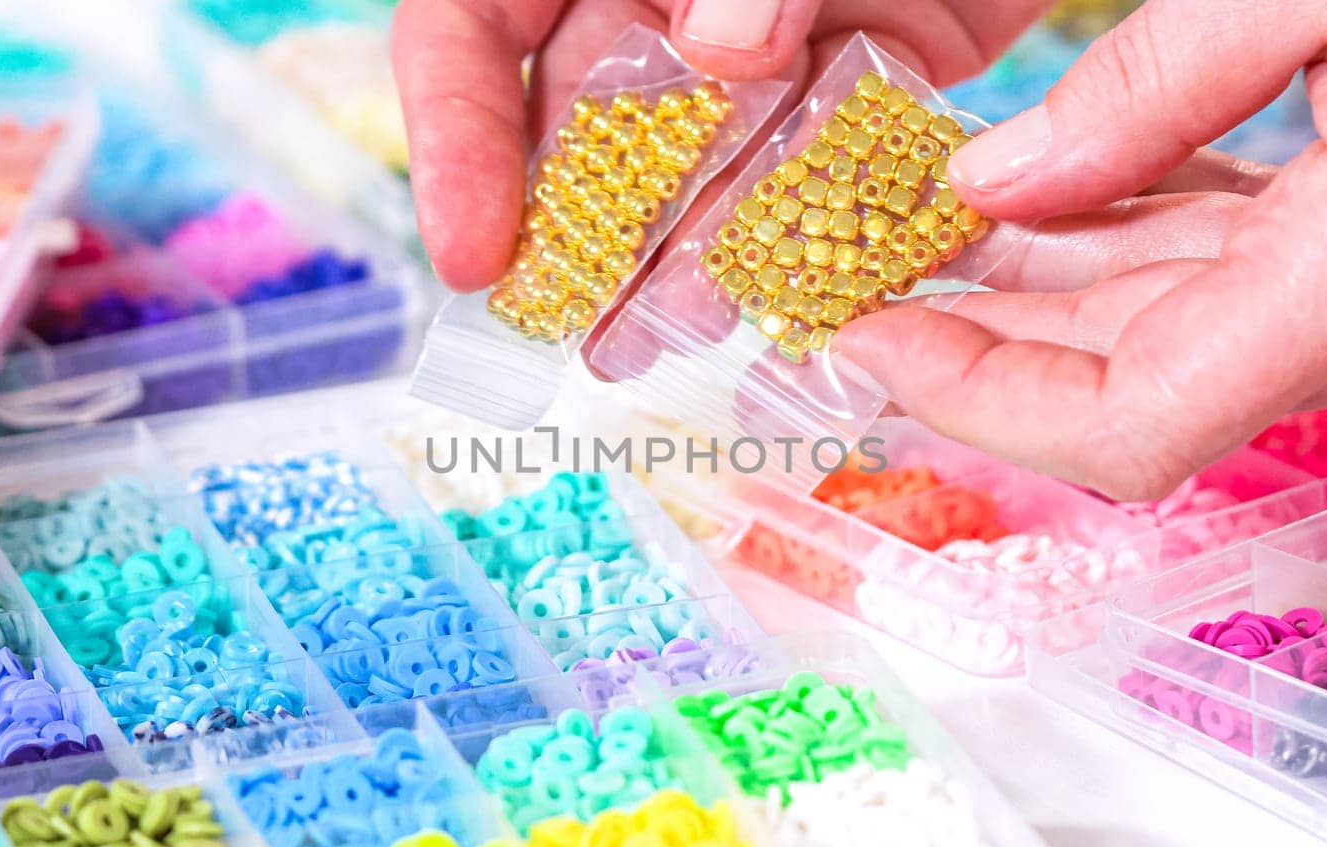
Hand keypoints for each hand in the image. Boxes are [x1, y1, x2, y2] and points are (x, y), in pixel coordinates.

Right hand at [392, 0, 1052, 291]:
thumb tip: (723, 57)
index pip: (468, 30)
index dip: (455, 140)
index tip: (472, 254)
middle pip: (588, 115)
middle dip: (579, 229)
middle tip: (574, 333)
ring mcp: (764, 27)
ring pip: (710, 153)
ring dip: (689, 247)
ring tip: (671, 336)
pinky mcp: (870, 53)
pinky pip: (832, 146)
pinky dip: (817, 213)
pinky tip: (793, 290)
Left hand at [836, 0, 1326, 499]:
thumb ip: (1155, 84)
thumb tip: (994, 180)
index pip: (1123, 425)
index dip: (975, 397)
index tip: (867, 332)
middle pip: (1122, 395)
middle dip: (976, 346)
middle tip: (860, 277)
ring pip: (1166, 340)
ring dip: (1035, 297)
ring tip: (919, 232)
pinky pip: (1224, 285)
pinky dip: (1118, 252)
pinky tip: (1042, 201)